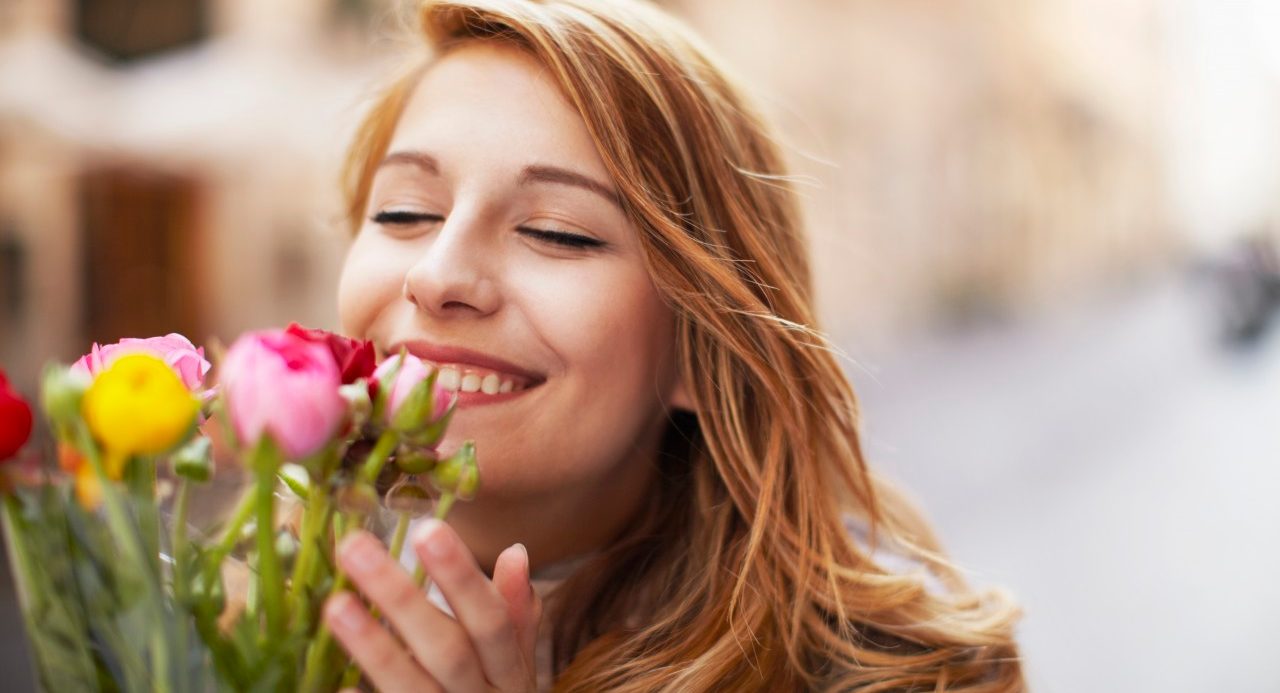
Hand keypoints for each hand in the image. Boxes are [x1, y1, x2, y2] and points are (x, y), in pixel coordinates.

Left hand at [324, 520, 542, 691]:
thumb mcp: (516, 663)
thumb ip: (515, 613)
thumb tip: (515, 551)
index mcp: (509, 673)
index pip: (490, 619)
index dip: (461, 577)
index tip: (428, 527)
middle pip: (447, 649)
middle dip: (402, 597)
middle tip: (356, 546)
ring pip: (412, 688)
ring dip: (373, 647)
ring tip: (335, 604)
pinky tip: (337, 687)